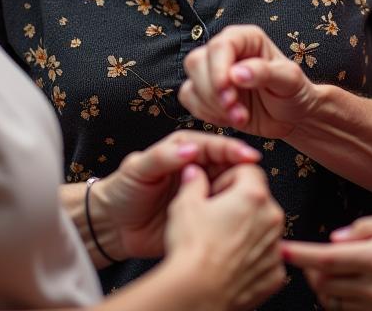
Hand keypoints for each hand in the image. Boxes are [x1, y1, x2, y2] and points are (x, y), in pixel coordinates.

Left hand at [94, 131, 262, 259]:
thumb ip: (162, 156)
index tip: (250, 156)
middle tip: (258, 183)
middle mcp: (198, 168)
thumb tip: (192, 149)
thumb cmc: (123, 190)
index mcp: (184, 148)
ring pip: (230, 190)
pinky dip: (235, 217)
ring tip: (255, 203)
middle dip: (244, 172)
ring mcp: (202, 193)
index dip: (233, 150)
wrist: (113, 227)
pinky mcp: (203, 217)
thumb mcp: (138, 168)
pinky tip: (246, 223)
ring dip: (242, 195)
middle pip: (229, 166)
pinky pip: (223, 214)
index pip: (215, 145)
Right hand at [166, 162, 287, 310]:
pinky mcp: (275, 274)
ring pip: (264, 228)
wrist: (197, 294)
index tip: (216, 191)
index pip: (248, 170)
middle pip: (259, 199)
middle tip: (216, 217)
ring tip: (221, 242)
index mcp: (253, 196)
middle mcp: (271, 219)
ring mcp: (275, 248)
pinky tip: (231, 261)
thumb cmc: (192, 250)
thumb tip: (194, 172)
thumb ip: (194, 182)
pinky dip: (253, 257)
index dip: (229, 178)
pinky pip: (266, 257)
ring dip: (248, 230)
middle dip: (240, 204)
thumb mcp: (185, 204)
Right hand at [179, 24, 317, 138]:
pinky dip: (206, 113)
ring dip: (211, 106)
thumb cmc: (294, 92)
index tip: (227, 94)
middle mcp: (226, 50)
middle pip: (197, 62)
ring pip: (191, 81)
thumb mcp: (289, 80)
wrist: (292, 116)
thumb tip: (236, 73)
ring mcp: (213, 71)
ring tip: (240, 118)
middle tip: (237, 111)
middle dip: (214, 92)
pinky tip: (228, 119)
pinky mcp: (206, 91)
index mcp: (246, 38)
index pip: (220, 46)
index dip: (218, 70)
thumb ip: (264, 72)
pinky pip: (189, 99)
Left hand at [283, 211, 371, 309]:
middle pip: (325, 284)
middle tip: (308, 254)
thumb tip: (334, 239)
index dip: (300, 255)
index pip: (327, 259)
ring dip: (325, 285)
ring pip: (336, 302)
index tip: (281, 249)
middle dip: (310, 269)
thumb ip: (363, 229)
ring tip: (328, 266)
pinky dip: (342, 298)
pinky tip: (347, 281)